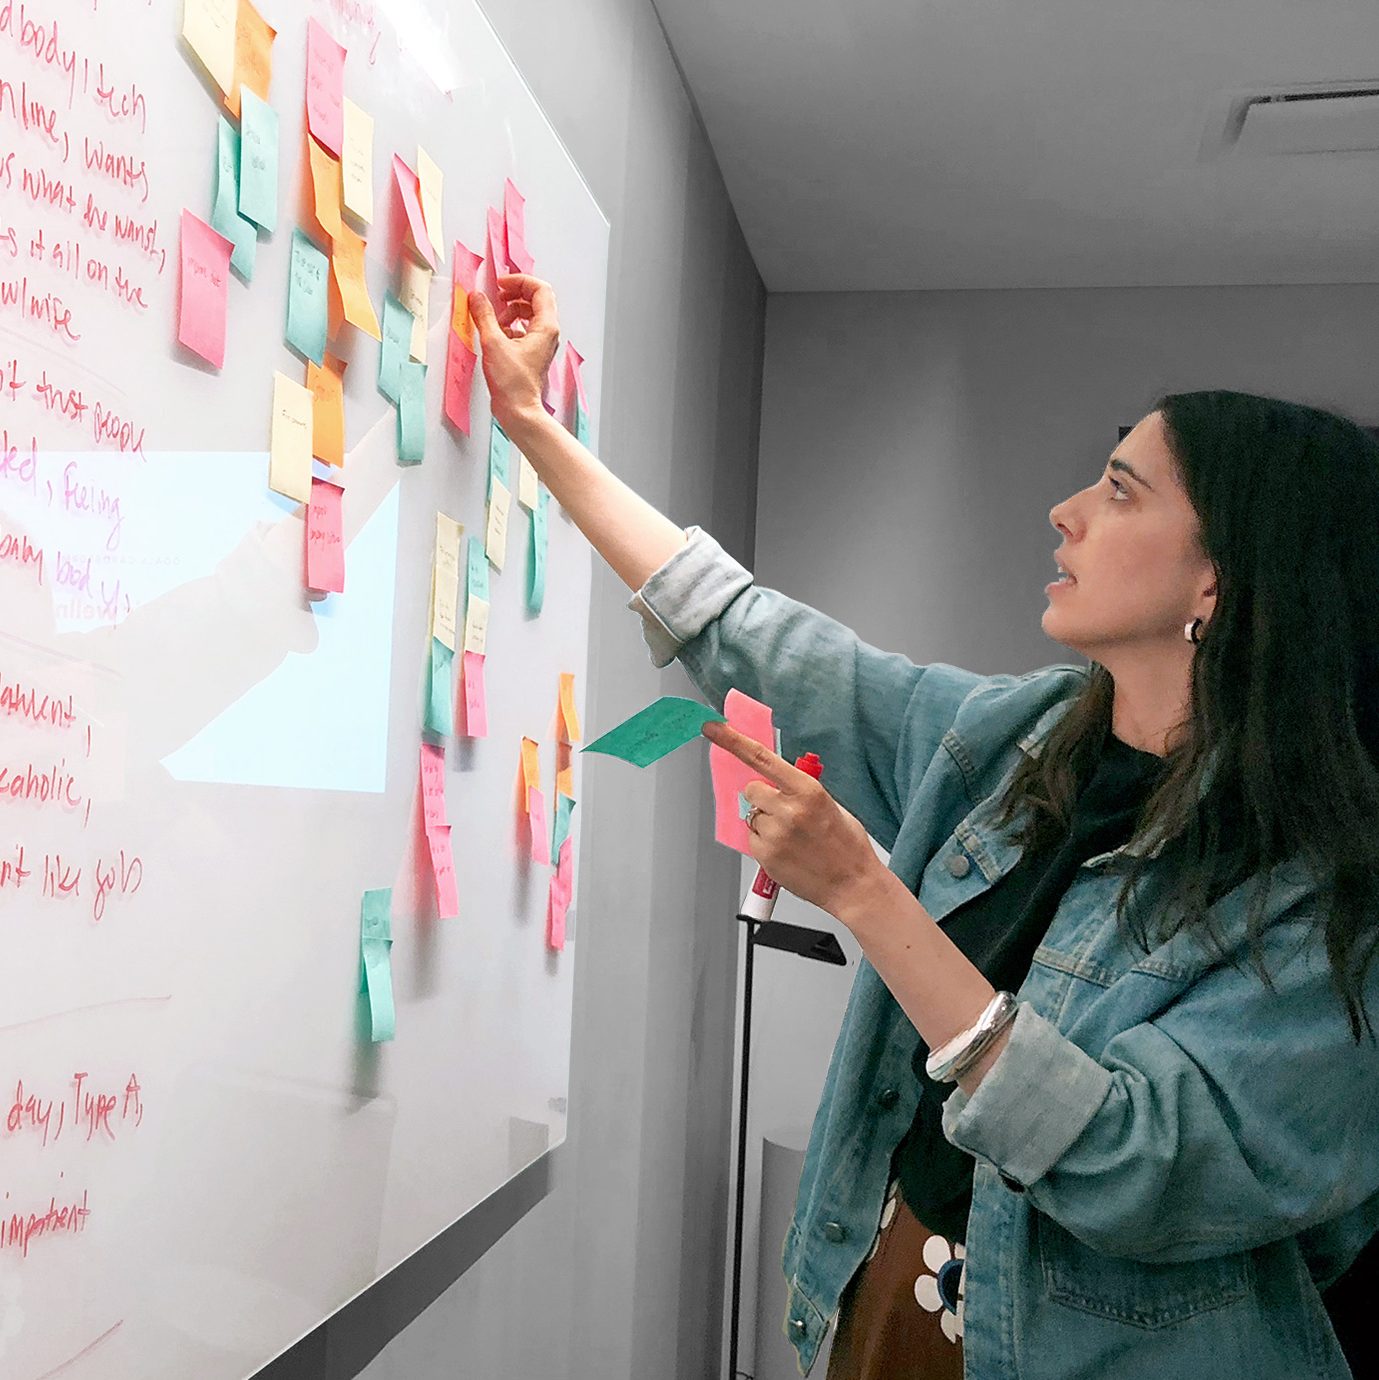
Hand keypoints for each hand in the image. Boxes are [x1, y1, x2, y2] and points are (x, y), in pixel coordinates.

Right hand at [469, 274, 561, 435]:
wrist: (518, 410)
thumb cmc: (513, 384)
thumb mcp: (493, 343)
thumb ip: (484, 316)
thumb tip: (477, 297)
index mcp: (546, 327)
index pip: (540, 289)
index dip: (519, 281)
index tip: (501, 284)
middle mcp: (547, 334)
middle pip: (535, 300)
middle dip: (514, 294)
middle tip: (496, 296)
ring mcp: (541, 344)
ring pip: (528, 315)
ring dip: (510, 311)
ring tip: (494, 320)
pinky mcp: (532, 353)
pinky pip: (523, 330)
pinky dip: (510, 327)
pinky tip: (496, 336)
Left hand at [702, 720, 891, 922]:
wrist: (853, 884)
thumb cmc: (846, 845)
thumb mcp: (829, 804)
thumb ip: (798, 789)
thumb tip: (772, 779)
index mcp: (807, 790)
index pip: (761, 758)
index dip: (732, 741)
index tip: (713, 727)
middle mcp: (789, 809)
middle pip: (752, 789)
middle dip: (762, 796)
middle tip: (782, 811)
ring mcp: (775, 834)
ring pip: (752, 815)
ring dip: (764, 822)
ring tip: (791, 836)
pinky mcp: (766, 856)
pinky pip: (752, 838)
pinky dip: (764, 842)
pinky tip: (786, 849)